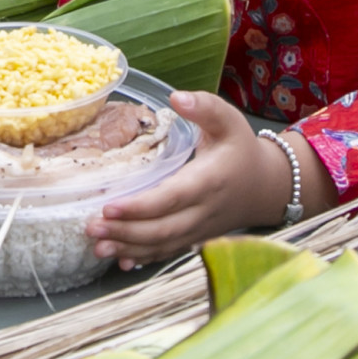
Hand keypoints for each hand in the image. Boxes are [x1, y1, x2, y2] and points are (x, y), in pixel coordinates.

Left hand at [85, 93, 309, 265]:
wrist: (266, 185)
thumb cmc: (240, 148)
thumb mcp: (229, 119)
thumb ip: (205, 106)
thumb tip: (177, 97)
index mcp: (208, 180)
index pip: (171, 198)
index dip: (140, 206)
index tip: (109, 207)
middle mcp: (204, 211)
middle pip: (163, 228)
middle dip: (126, 232)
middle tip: (91, 228)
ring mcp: (200, 229)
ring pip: (163, 244)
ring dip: (129, 248)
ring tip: (97, 246)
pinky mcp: (197, 237)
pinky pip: (169, 252)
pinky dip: (145, 258)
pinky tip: (120, 260)